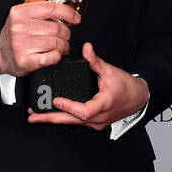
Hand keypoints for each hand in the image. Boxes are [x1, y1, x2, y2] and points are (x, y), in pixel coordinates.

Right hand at [0, 1, 79, 76]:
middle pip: (56, 28)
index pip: (51, 8)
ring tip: (61, 47)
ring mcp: (22, 44)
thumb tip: (66, 12)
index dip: (68, 13)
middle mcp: (20, 28)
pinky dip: (58, 56)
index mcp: (20, 13)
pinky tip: (55, 54)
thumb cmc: (14, 36)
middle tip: (64, 37)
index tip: (76, 18)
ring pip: (56, 43)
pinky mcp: (25, 60)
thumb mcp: (22, 17)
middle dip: (66, 33)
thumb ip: (40, 11)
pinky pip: (52, 57)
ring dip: (64, 46)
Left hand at [26, 42, 148, 129]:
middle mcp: (98, 117)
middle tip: (33, 116)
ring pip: (72, 122)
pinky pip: (76, 121)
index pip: (84, 111)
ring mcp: (95, 122)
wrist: (138, 98)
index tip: (57, 100)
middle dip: (50, 118)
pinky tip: (51, 114)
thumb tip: (86, 48)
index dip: (69, 107)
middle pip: (71, 120)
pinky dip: (63, 117)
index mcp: (103, 104)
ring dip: (54, 119)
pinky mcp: (93, 122)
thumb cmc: (127, 87)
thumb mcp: (111, 71)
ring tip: (36, 115)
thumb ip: (96, 61)